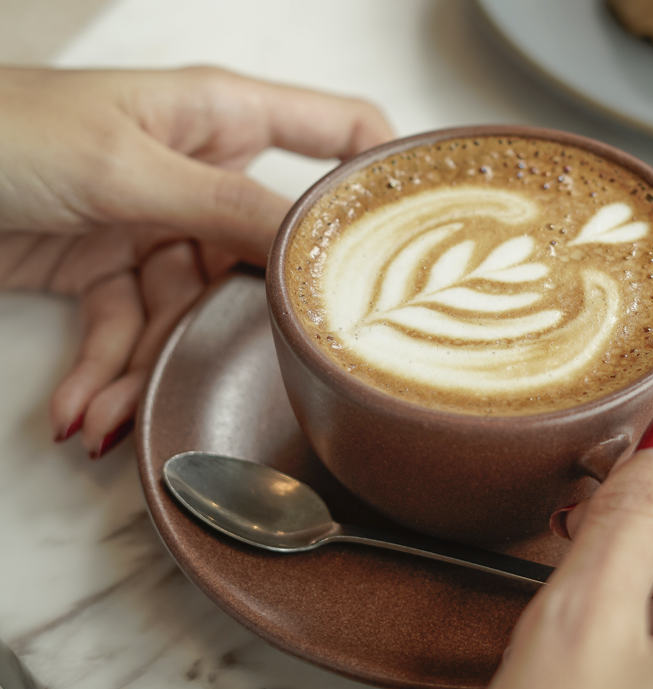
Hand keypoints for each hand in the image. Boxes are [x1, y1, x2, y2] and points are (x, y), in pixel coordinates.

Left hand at [0, 66, 391, 455]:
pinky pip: (130, 331)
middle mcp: (202, 169)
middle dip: (247, 321)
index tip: (417, 238)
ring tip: (111, 416)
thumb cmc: (2, 130)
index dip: (381, 176)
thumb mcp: (128, 167)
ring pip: (190, 309)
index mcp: (221, 115)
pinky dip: (105, 375)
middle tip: (264, 372)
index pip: (338, 130)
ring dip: (148, 368)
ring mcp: (159, 222)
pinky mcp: (113, 268)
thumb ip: (228, 207)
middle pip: (266, 254)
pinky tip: (83, 412)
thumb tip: (313, 247)